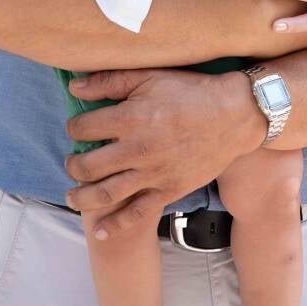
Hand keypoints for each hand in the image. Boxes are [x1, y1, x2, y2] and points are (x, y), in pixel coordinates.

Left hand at [63, 67, 264, 239]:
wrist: (234, 114)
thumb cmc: (191, 91)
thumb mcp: (151, 75)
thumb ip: (110, 80)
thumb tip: (74, 86)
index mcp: (130, 117)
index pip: (84, 128)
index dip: (75, 126)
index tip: (78, 126)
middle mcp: (137, 149)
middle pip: (88, 165)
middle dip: (73, 163)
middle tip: (73, 159)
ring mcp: (152, 174)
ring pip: (105, 193)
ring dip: (82, 196)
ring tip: (72, 195)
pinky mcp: (168, 190)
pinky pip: (136, 214)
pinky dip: (115, 225)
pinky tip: (99, 230)